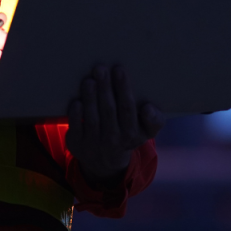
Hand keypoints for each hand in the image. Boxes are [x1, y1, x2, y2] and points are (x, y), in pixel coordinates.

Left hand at [66, 65, 164, 186]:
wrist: (107, 162)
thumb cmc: (128, 134)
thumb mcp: (147, 131)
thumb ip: (154, 119)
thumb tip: (148, 108)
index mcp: (133, 133)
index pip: (128, 108)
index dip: (124, 89)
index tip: (119, 70)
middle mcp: (114, 140)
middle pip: (109, 110)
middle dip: (105, 87)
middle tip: (101, 68)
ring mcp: (94, 144)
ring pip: (92, 118)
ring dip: (90, 98)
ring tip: (89, 80)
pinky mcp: (77, 144)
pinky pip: (76, 128)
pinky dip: (76, 115)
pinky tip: (77, 101)